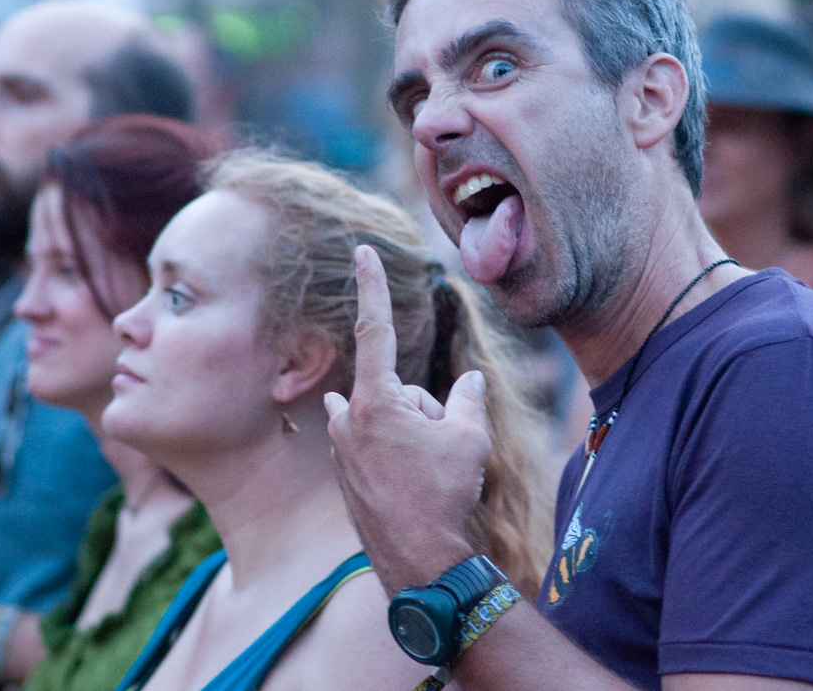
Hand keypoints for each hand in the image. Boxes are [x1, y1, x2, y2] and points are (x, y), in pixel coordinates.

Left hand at [325, 246, 491, 594]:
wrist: (420, 563)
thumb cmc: (445, 496)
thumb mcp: (469, 438)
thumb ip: (467, 399)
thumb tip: (469, 381)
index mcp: (377, 401)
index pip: (377, 329)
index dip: (373, 286)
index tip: (361, 251)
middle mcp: (349, 418)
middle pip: (400, 391)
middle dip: (425, 410)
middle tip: (444, 452)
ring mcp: (343, 447)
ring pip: (389, 420)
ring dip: (411, 435)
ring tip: (426, 474)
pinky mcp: (344, 472)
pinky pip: (379, 446)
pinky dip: (397, 455)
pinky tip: (410, 486)